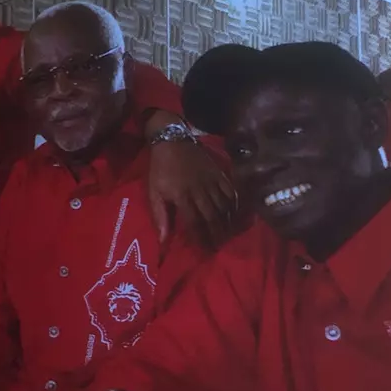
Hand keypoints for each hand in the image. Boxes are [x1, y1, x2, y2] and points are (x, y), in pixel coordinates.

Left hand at [145, 113, 236, 247]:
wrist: (172, 140)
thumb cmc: (160, 168)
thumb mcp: (154, 192)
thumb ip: (160, 216)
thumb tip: (164, 240)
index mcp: (182, 197)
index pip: (194, 223)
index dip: (201, 238)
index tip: (206, 250)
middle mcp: (200, 191)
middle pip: (212, 217)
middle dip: (217, 234)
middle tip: (221, 246)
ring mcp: (212, 181)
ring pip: (223, 206)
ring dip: (227, 222)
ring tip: (230, 234)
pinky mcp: (219, 173)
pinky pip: (230, 190)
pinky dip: (235, 203)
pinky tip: (237, 213)